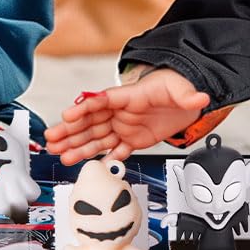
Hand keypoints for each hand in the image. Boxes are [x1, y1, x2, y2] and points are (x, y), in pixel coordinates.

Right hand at [45, 69, 210, 163]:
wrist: (185, 101)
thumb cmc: (176, 86)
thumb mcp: (181, 88)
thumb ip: (187, 94)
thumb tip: (198, 97)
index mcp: (128, 96)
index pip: (101, 100)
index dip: (84, 108)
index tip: (68, 115)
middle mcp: (122, 112)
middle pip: (91, 122)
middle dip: (70, 131)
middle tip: (51, 139)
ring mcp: (125, 126)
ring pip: (97, 138)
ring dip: (78, 147)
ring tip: (61, 155)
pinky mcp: (133, 139)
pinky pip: (114, 150)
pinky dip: (102, 158)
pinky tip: (88, 164)